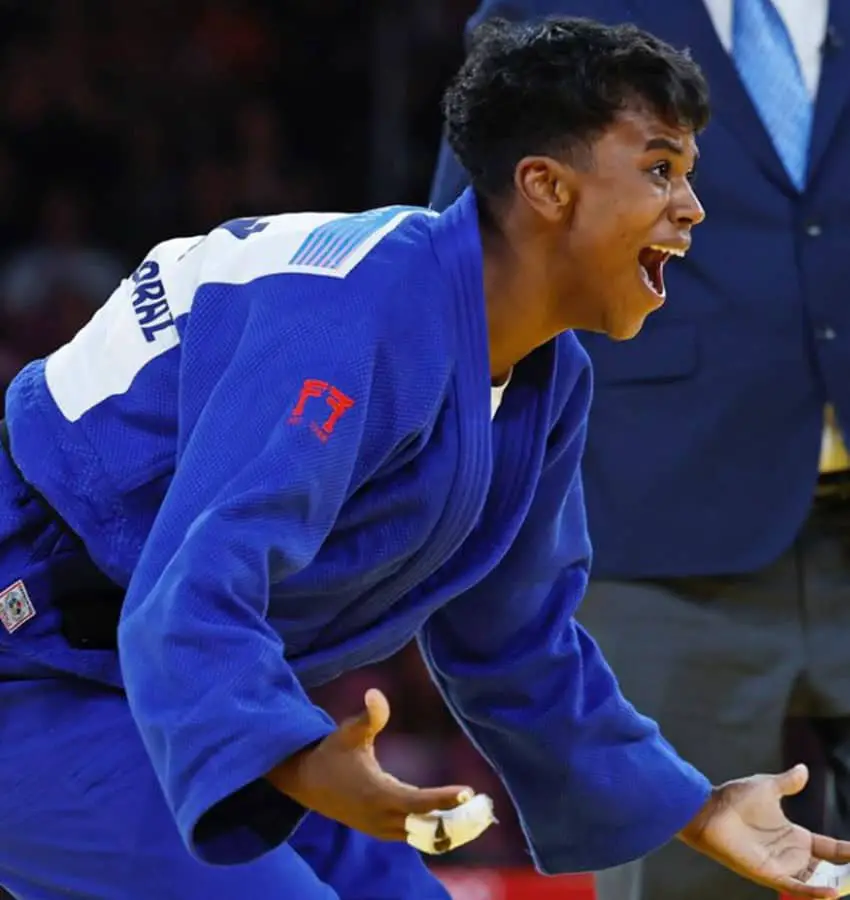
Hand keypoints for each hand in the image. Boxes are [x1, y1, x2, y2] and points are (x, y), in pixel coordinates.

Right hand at [267, 688, 472, 841]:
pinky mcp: (378, 829)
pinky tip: (448, 817)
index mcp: (377, 795)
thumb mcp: (347, 732)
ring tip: (474, 814)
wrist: (305, 781)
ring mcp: (379, 827)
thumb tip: (376, 694)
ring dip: (444, 826)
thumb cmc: (330, 752)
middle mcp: (380, 817)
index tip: (468, 792)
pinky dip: (430, 829)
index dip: (444, 799)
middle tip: (483, 808)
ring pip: (419, 834)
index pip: (418, 803)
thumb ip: (367, 716)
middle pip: (425, 826)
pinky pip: (411, 835)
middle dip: (453, 818)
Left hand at [679, 764, 849, 897]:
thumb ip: (788, 783)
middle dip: (844, 875)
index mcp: (794, 836)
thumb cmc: (734, 799)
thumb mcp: (768, 788)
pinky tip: (833, 893)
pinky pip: (796, 887)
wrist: (710, 810)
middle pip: (825, 870)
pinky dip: (815, 892)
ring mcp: (781, 866)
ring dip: (833, 885)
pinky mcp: (768, 873)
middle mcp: (790, 854)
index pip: (828, 849)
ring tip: (849, 885)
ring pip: (815, 882)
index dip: (846, 852)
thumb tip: (804, 770)